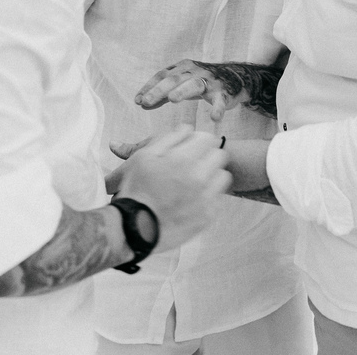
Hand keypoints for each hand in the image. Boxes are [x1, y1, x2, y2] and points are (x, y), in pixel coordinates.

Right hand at [113, 128, 230, 252]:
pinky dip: (209, 195)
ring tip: (195, 181)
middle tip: (193, 164)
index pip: (207, 138)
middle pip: (218, 155)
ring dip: (211, 175)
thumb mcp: (143, 157)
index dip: (198, 140)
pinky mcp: (208, 215)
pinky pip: (218, 197)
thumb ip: (168, 139)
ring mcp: (205, 197)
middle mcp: (198, 177)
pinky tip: (193, 199)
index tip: (191, 147)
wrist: (134, 228)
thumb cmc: (136, 190)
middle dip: (207, 156)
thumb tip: (186, 128)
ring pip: (222, 176)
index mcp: (182, 159)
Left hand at [135, 59, 241, 121]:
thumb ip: (161, 93)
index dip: (149, 87)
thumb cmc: (201, 82)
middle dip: (159, 90)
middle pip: (174, 79)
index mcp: (182, 68)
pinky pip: (220, 100)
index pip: (162, 75)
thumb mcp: (180, 84)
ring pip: (194, 85)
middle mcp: (194, 71)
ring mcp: (209, 81)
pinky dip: (218, 108)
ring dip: (183, 91)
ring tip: (172, 99)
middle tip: (146, 101)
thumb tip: (140, 103)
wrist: (234, 78)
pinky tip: (214, 118)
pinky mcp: (224, 93)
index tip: (137, 100)